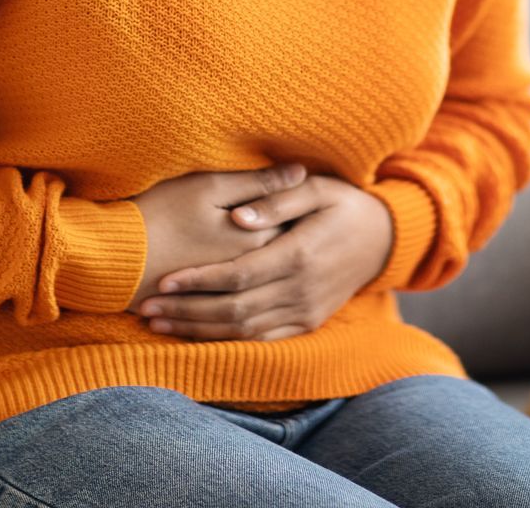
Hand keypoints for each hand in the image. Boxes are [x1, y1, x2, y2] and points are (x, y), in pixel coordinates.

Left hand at [135, 173, 394, 341]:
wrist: (385, 238)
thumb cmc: (344, 204)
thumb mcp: (318, 188)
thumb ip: (277, 199)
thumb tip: (238, 216)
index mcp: (299, 254)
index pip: (238, 274)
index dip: (198, 281)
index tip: (163, 281)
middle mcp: (301, 290)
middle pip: (233, 310)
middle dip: (186, 311)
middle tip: (145, 308)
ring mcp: (306, 312)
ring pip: (243, 331)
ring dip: (198, 331)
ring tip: (159, 324)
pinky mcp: (307, 323)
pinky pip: (261, 339)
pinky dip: (226, 341)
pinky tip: (195, 335)